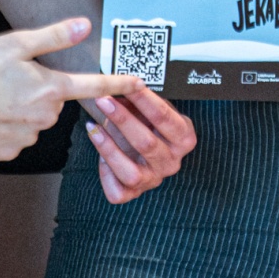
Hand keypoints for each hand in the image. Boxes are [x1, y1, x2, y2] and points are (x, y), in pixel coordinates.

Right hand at [0, 17, 138, 160]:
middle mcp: (47, 115)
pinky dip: (5, 128)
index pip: (94, 85)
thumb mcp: (18, 43)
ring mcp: (29, 136)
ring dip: (20, 111)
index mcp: (52, 87)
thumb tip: (84, 25)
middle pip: (53, 102)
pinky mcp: (11, 151)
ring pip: (34, 120)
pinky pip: (15, 137)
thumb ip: (54, 36)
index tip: (139, 83)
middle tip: (9, 82)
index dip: (118, 83)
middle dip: (38, 93)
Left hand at [81, 85, 198, 203]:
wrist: (151, 152)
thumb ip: (140, 101)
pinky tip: (99, 158)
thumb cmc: (151, 125)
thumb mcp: (153, 110)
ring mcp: (154, 180)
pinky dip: (106, 175)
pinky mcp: (136, 193)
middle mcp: (172, 162)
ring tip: (94, 128)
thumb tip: (118, 86)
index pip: (164, 117)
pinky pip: (119, 192)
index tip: (127, 84)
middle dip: (122, 119)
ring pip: (132, 173)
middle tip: (104, 101)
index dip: (144, 100)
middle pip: (146, 143)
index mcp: (184, 139)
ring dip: (110, 148)